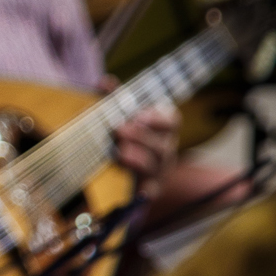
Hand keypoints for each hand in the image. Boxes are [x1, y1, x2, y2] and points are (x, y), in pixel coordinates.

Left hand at [100, 78, 180, 198]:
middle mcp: (165, 150)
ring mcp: (159, 171)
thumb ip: (117, 99)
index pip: (171, 121)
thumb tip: (104, 82)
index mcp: (164, 130)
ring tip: (119, 153)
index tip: (137, 115)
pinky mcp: (149, 190)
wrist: (138, 172)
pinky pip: (150, 193)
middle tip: (119, 130)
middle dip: (140, 137)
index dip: (156, 118)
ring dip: (137, 159)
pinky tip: (136, 193)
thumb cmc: (132, 136)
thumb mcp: (127, 116)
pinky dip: (144, 194)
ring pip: (154, 166)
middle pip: (161, 145)